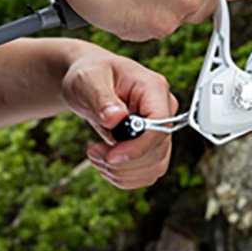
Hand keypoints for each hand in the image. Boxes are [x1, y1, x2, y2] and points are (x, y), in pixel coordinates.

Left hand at [60, 46, 178, 189]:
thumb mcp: (89, 79)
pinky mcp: (150, 146)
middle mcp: (163, 110)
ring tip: (97, 157)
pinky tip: (105, 163)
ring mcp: (159, 130)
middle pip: (158, 151)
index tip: (111, 156)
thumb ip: (102, 97)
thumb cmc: (90, 74)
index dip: (138, 147)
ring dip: (122, 172)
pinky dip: (124, 176)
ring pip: (155, 167)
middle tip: (94, 153)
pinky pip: (147, 172)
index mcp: (154, 89)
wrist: (88, 83)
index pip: (160, 126)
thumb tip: (116, 117)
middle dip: (123, 162)